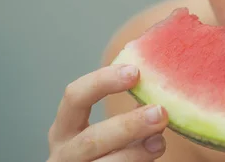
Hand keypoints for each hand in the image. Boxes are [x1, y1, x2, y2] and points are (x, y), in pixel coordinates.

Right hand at [47, 64, 168, 161]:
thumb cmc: (106, 152)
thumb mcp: (107, 132)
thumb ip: (128, 117)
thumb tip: (158, 93)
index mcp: (64, 128)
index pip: (75, 97)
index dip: (103, 81)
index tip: (135, 72)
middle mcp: (64, 153)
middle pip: (92, 139)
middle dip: (128, 125)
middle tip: (159, 112)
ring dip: (137, 152)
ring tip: (160, 141)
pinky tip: (153, 153)